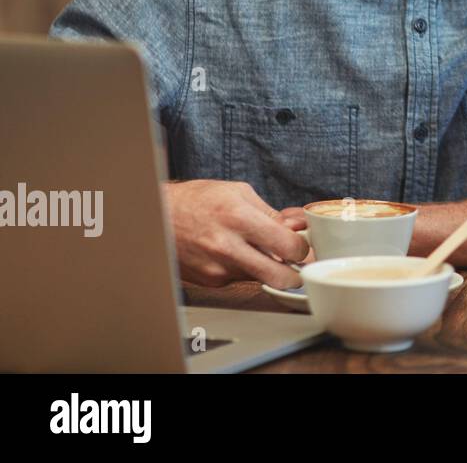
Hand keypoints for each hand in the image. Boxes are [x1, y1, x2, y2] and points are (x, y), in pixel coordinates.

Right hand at [162, 180, 310, 289]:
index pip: (289, 247)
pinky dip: (245, 268)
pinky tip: (234, 252)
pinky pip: (241, 278)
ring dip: (267, 267)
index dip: (302, 248)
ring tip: (256, 248)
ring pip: (261, 278)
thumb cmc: (198, 200)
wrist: (155, 217)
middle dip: (294, 273)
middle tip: (294, 263)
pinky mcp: (210, 281)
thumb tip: (301, 224)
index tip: (301, 244)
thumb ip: (273, 213)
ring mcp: (217, 268)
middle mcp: (227, 247)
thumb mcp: (239, 193)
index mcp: (238, 218)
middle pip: (280, 277)